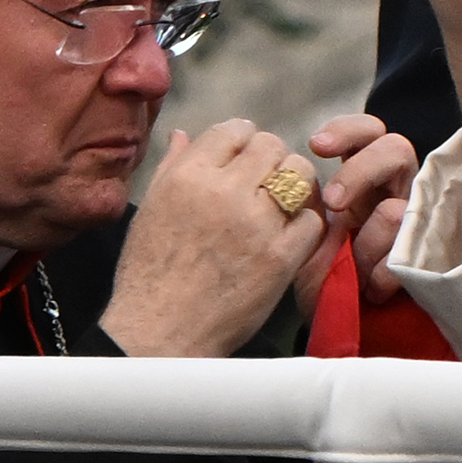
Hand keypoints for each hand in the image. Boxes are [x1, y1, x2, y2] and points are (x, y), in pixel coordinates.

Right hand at [101, 119, 324, 356]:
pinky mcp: (281, 256)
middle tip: (266, 183)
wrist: (161, 332)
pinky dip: (305, 224)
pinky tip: (289, 236)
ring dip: (296, 185)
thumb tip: (184, 134)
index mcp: (188, 176)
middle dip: (272, 160)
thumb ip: (171, 167)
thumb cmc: (149, 275)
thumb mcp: (149, 211)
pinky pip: (312, 220)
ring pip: (300, 175)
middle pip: (272, 146)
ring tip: (283, 205)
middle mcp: (224, 192)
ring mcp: (257, 224)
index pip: (234, 130)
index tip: (244, 159)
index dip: (243, 141)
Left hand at [293, 114, 419, 309]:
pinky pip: (406, 255)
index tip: (315, 146)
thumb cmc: (324, 274)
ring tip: (353, 265)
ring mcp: (414, 223)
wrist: (342, 324)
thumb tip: (295, 177)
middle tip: (332, 203)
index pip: (367, 133)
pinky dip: (381, 273)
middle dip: (360, 170)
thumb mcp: (307, 233)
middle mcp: (394, 191)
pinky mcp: (427, 257)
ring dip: (368, 239)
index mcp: (364, 179)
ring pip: (397, 207)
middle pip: (396, 148)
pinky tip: (369, 289)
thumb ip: (306, 203)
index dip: (347, 130)